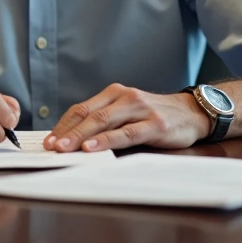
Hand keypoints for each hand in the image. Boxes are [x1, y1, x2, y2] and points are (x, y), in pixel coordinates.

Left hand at [43, 84, 211, 152]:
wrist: (193, 112)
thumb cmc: (155, 116)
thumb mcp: (128, 113)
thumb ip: (106, 121)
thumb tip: (74, 140)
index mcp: (114, 94)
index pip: (81, 109)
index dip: (63, 125)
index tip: (48, 140)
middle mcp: (125, 97)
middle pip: (88, 115)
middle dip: (67, 132)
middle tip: (51, 147)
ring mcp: (140, 109)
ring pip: (104, 122)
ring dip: (81, 136)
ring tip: (65, 148)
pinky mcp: (154, 124)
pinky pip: (126, 133)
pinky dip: (107, 140)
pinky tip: (93, 147)